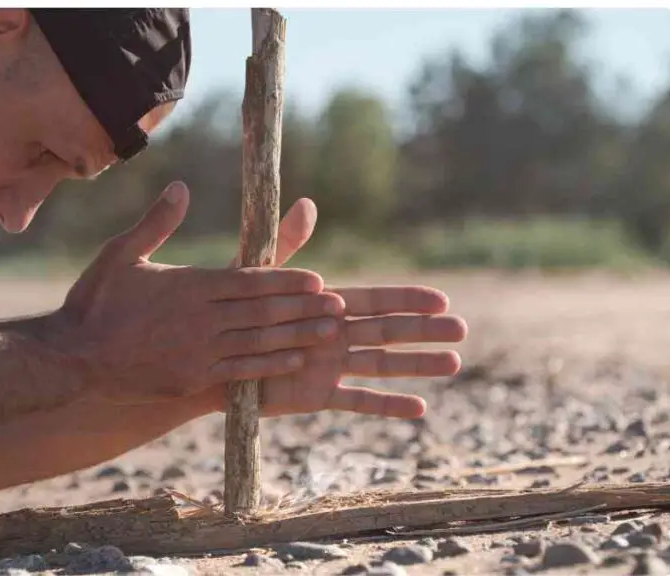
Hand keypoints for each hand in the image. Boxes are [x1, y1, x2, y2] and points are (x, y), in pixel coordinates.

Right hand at [55, 182, 344, 404]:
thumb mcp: (120, 254)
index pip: (250, 281)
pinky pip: (241, 372)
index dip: (286, 281)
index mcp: (189, 286)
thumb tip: (182, 187)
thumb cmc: (95, 302)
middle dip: (304, 308)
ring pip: (260, 342)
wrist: (73, 359)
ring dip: (298, 336)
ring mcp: (199, 352)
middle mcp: (201, 319)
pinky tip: (295, 361)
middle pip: (264, 312)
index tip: (317, 279)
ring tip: (330, 333)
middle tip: (340, 306)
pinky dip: (270, 365)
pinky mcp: (193, 379)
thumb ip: (155, 223)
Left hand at [217, 197, 466, 418]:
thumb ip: (286, 246)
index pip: (375, 300)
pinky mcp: (317, 396)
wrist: (207, 359)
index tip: (441, 300)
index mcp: (325, 305)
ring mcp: (329, 366)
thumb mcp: (259, 277)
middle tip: (463, 329)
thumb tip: (307, 203)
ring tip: (454, 364)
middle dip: (424, 331)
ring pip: (382, 365)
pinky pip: (357, 401)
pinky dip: (386, 404)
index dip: (407, 300)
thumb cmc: (231, 313)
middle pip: (388, 331)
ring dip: (417, 365)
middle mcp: (334, 335)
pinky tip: (419, 408)